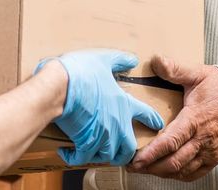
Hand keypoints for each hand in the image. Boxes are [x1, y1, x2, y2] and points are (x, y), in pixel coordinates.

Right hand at [37, 49, 164, 165]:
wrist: (60, 87)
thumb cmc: (81, 73)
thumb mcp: (103, 60)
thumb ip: (118, 60)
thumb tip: (131, 59)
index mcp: (124, 104)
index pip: (146, 114)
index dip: (153, 120)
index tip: (157, 125)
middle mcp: (117, 124)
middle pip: (129, 147)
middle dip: (127, 152)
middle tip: (122, 152)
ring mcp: (102, 136)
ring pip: (109, 156)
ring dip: (103, 156)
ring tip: (96, 153)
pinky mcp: (84, 143)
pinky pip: (82, 158)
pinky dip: (75, 157)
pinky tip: (68, 153)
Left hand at [126, 56, 217, 180]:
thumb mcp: (198, 74)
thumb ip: (176, 70)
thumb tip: (156, 61)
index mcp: (196, 119)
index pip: (170, 141)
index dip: (152, 153)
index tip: (136, 159)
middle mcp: (203, 139)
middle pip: (174, 162)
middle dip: (151, 167)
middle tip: (133, 166)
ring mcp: (210, 151)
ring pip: (183, 170)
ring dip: (162, 172)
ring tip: (146, 169)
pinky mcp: (215, 157)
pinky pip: (195, 173)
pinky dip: (179, 175)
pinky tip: (167, 171)